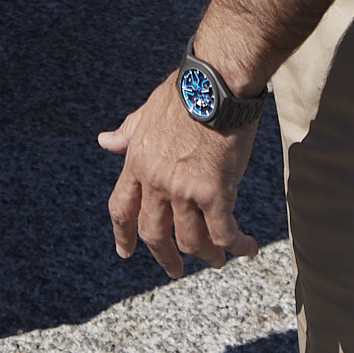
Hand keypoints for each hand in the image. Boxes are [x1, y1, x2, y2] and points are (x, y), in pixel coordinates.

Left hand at [99, 72, 261, 278]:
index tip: (125, 250)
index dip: (122, 233)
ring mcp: (184, 190)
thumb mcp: (146, 111)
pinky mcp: (215, 192)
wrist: (215, 82)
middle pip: (154, 233)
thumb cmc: (185, 90)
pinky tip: (248, 247)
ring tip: (217, 261)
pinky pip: (224, 232)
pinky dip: (236, 245)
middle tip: (174, 269)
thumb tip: (105, 141)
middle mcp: (156, 182)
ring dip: (205, 255)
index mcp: (137, 162)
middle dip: (164, 256)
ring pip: (190, 240)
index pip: (121, 208)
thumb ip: (127, 131)